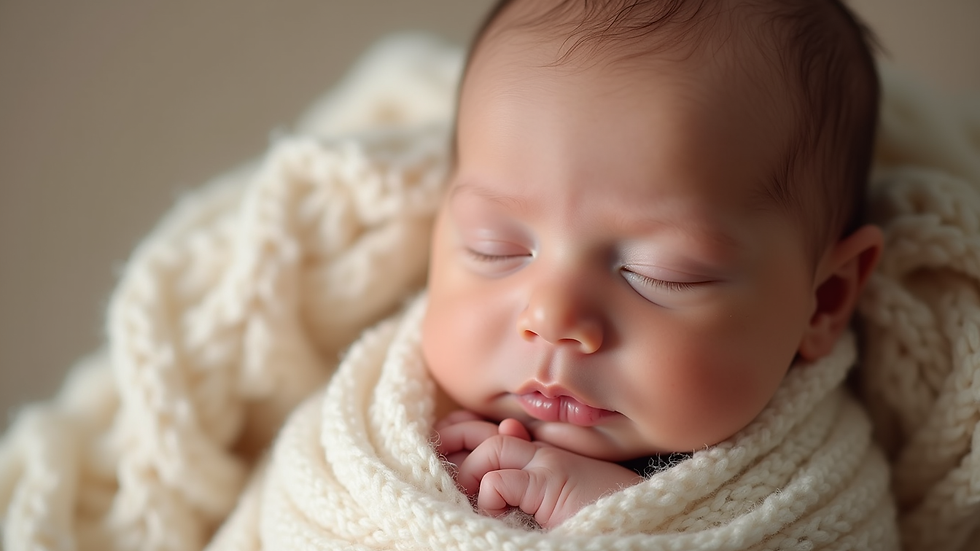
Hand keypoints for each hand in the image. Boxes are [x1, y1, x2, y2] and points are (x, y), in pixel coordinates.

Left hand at [435, 413, 641, 527]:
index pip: (497, 430)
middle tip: (438, 452)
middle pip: (490, 431)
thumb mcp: (556, 495)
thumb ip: (527, 474)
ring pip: (493, 448)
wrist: (640, 524)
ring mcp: (550, 465)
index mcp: (546, 453)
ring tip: (475, 496)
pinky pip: (501, 480)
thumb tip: (502, 435)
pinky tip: (499, 510)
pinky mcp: (550, 484)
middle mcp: (547, 451)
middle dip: (456, 438)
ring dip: (474, 472)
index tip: (445, 438)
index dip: (466, 430)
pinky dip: (491, 493)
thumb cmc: (601, 515)